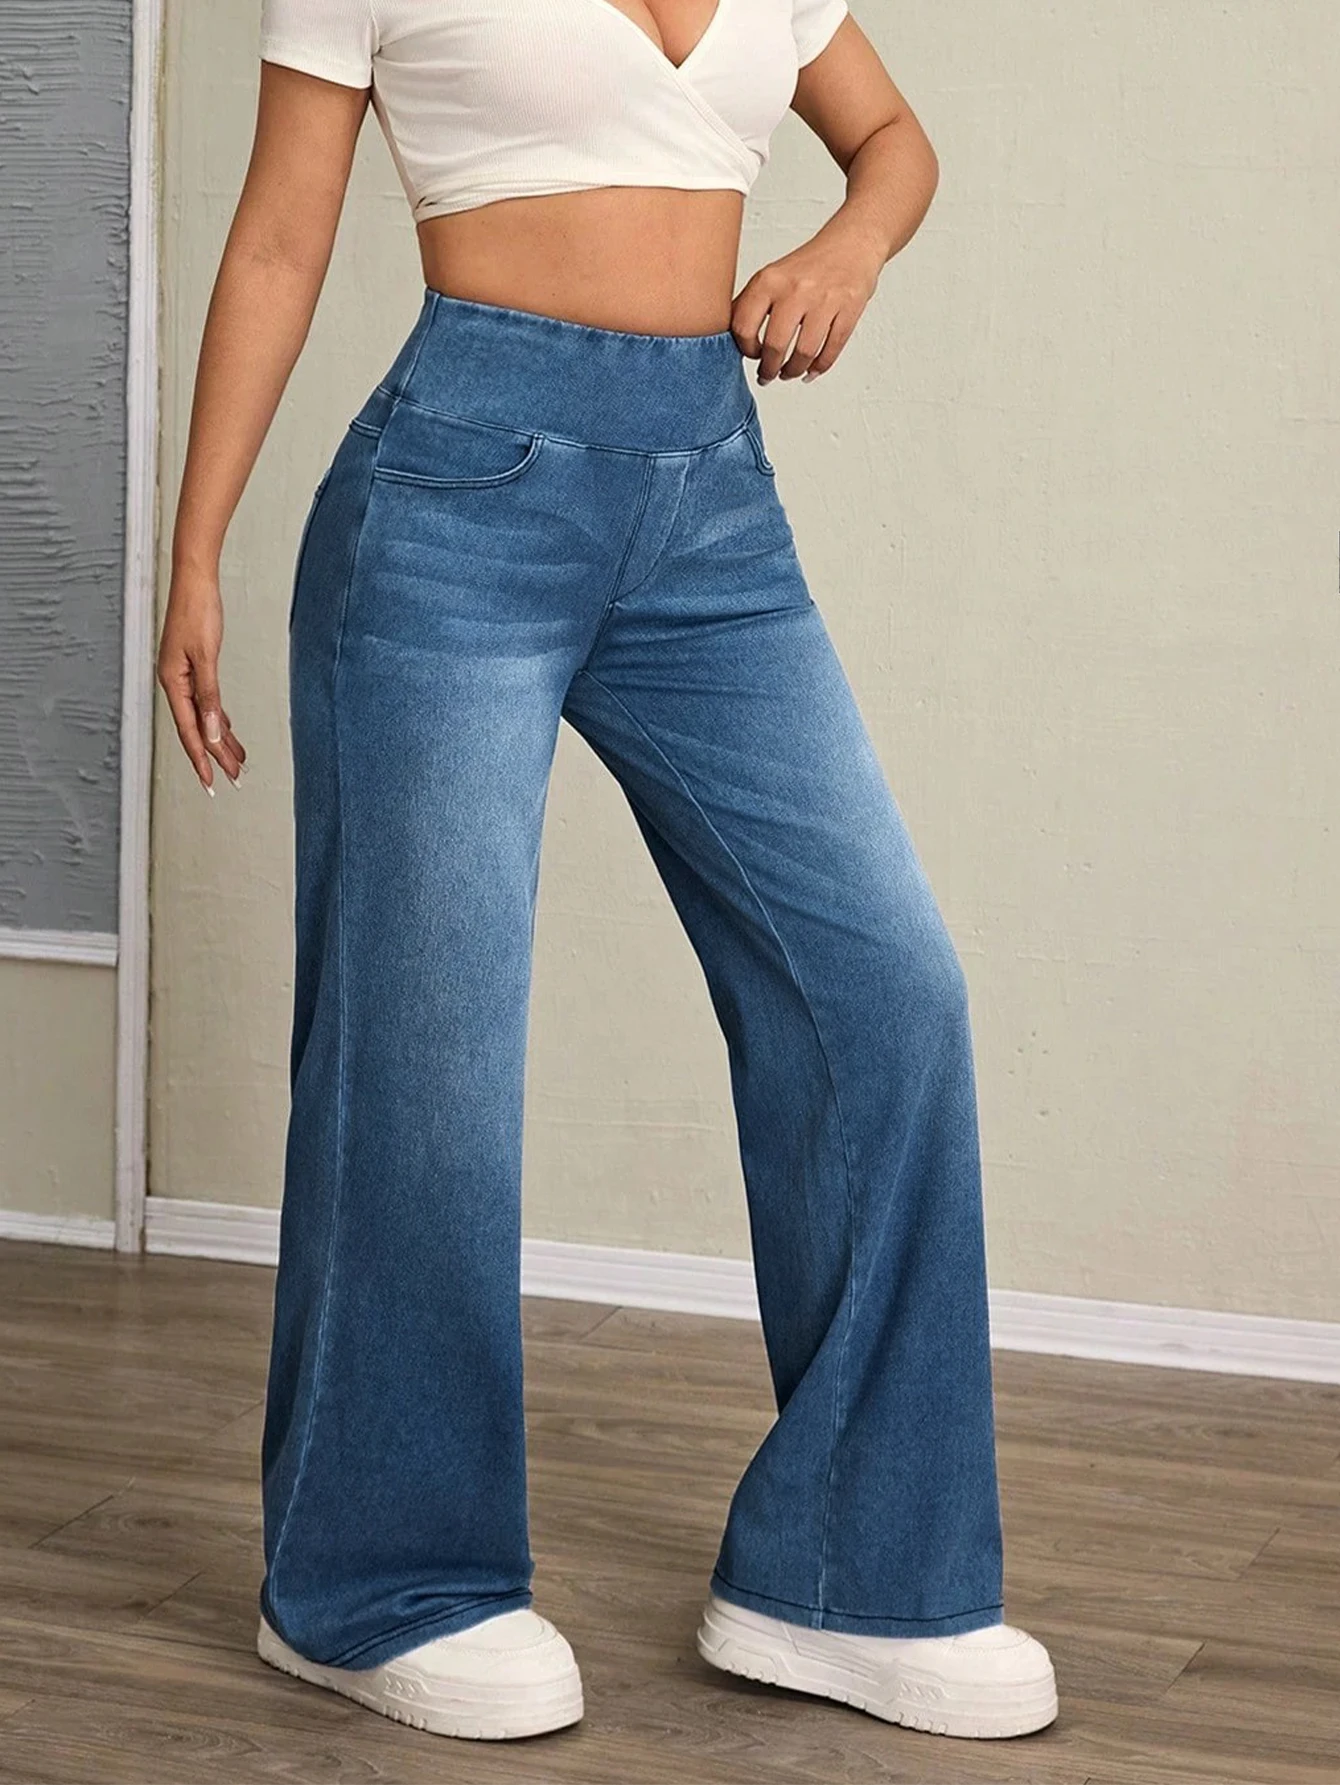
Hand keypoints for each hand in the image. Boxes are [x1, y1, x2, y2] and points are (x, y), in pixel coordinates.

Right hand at [157, 565, 246, 794]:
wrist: (195, 580)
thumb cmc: (197, 610)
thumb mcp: (206, 656)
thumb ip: (209, 697)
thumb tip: (213, 731)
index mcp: (173, 683)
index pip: (189, 731)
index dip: (201, 758)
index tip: (212, 781)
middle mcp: (176, 683)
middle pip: (197, 728)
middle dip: (216, 755)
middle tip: (233, 778)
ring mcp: (184, 676)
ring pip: (204, 717)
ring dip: (221, 739)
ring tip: (237, 761)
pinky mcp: (195, 667)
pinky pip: (207, 702)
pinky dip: (219, 718)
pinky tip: (228, 730)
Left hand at [731, 237, 879, 384]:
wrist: (851, 244)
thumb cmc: (808, 266)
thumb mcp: (772, 276)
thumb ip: (751, 303)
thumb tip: (730, 338)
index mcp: (769, 280)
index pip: (744, 327)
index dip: (745, 349)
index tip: (751, 355)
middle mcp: (795, 289)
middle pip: (774, 346)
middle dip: (769, 369)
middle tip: (767, 375)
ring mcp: (824, 299)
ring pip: (804, 353)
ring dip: (793, 371)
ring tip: (788, 374)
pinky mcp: (848, 309)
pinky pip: (830, 350)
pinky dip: (819, 367)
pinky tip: (811, 370)